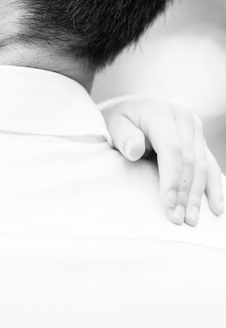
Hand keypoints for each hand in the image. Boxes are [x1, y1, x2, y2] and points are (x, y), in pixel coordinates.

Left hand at [100, 95, 223, 225]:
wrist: (127, 109)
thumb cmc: (117, 119)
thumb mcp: (112, 123)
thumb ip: (123, 136)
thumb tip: (134, 151)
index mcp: (163, 112)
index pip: (173, 150)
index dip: (172, 178)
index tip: (168, 202)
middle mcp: (185, 119)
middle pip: (191, 161)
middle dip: (185, 193)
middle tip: (178, 218)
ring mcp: (196, 130)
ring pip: (204, 166)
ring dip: (199, 195)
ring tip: (192, 219)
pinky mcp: (200, 141)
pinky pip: (210, 165)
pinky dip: (213, 187)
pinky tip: (215, 207)